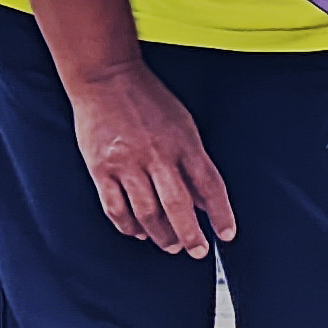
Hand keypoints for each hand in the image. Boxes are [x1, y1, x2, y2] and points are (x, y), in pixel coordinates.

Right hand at [66, 69, 232, 255]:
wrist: (106, 78)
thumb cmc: (148, 99)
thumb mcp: (183, 125)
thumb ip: (195, 163)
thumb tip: (206, 201)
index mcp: (183, 143)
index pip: (209, 186)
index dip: (221, 214)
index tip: (226, 235)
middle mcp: (156, 156)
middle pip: (177, 206)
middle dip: (190, 235)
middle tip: (197, 250)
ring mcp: (126, 163)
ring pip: (147, 213)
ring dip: (161, 236)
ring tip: (170, 245)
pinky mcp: (101, 169)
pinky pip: (116, 208)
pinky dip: (128, 226)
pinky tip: (138, 232)